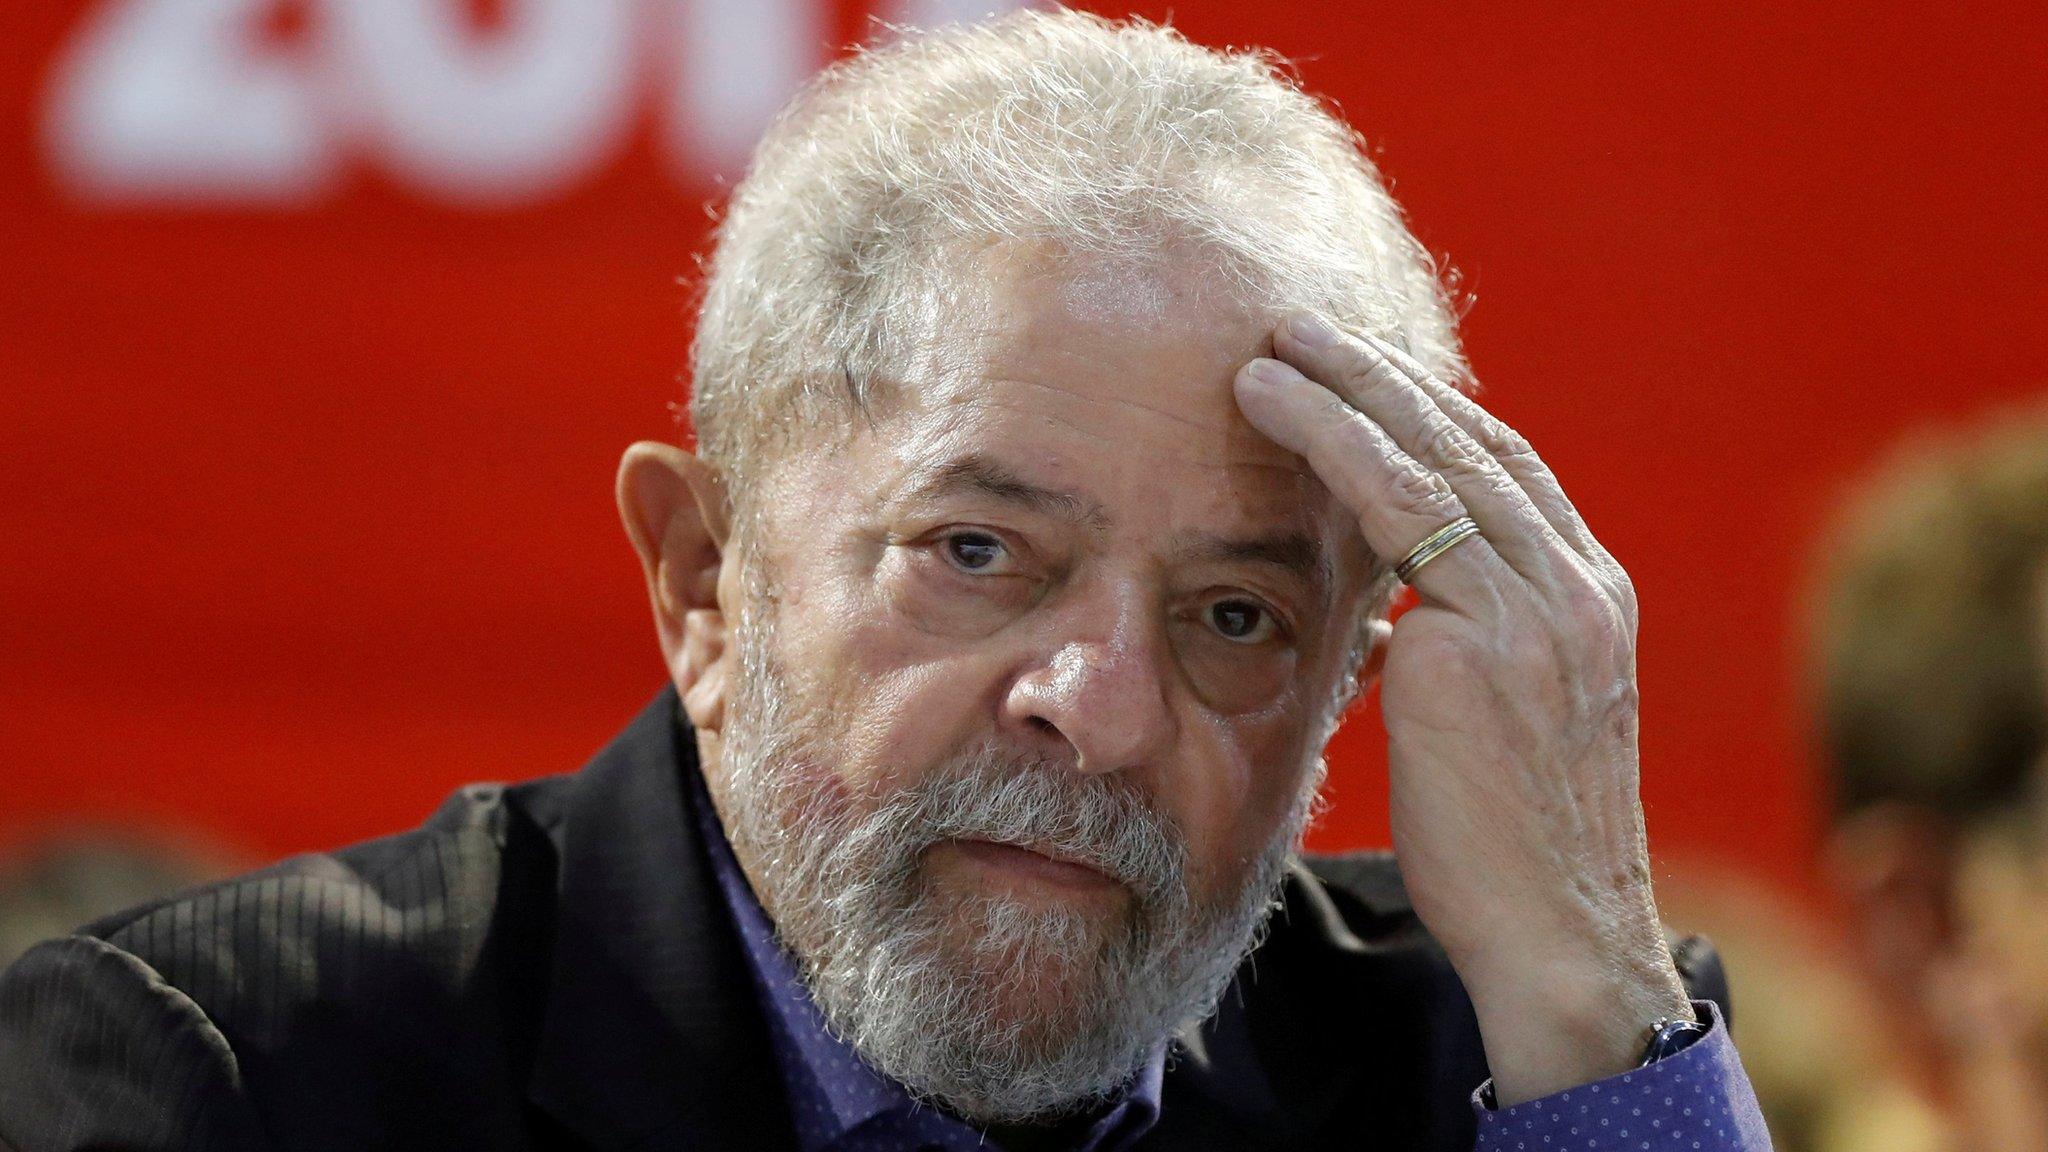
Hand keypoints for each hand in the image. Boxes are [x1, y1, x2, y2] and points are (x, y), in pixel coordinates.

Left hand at [1234, 314, 1691, 1104]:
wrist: (1556, 936)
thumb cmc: (1509, 850)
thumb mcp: (1496, 730)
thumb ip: (1459, 654)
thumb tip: (1392, 623)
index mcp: (1588, 604)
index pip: (1506, 472)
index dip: (1429, 410)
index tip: (1362, 373)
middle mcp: (1578, 588)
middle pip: (1473, 441)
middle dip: (1382, 374)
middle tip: (1302, 328)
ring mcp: (1540, 607)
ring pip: (1430, 456)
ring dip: (1345, 387)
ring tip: (1270, 351)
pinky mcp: (1486, 640)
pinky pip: (1398, 510)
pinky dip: (1332, 446)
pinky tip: (1275, 412)